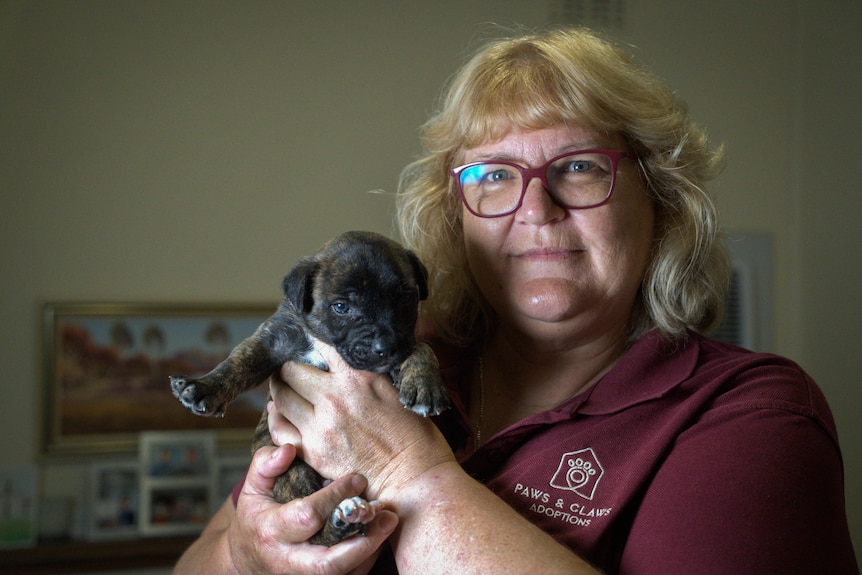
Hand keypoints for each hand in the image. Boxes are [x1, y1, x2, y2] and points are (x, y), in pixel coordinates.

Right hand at [226, 442, 397, 574]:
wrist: (247, 560)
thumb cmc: (256, 518)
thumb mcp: (253, 489)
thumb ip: (267, 464)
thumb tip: (290, 448)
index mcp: (271, 531)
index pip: (308, 516)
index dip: (335, 497)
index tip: (358, 478)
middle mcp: (288, 560)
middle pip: (329, 562)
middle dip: (362, 540)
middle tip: (387, 515)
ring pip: (343, 574)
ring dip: (371, 550)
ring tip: (389, 522)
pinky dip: (367, 559)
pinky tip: (378, 535)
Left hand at [268, 342, 455, 500]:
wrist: (413, 479)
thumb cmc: (415, 435)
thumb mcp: (398, 391)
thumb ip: (370, 374)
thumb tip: (351, 360)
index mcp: (358, 378)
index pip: (323, 345)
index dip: (314, 338)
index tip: (310, 337)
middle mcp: (334, 398)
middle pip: (291, 371)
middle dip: (289, 367)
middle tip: (291, 368)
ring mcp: (320, 426)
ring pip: (281, 398)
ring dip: (280, 390)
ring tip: (283, 387)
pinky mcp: (313, 452)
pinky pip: (280, 429)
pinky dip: (276, 418)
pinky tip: (279, 413)